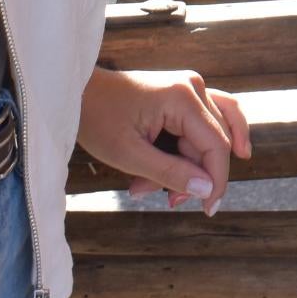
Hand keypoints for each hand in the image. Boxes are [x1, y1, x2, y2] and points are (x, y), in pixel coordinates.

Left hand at [79, 65, 250, 214]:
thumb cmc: (98, 119)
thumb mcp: (129, 155)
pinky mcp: (183, 94)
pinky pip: (206, 122)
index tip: (208, 211)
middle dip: (194, 175)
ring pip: (212, 134)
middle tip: (165, 200)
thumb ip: (170, 173)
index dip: (216, 181)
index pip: (216, 145)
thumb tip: (206, 190)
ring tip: (159, 186)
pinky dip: (200, 148)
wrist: (79, 93)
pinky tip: (213, 163)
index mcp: (182, 97)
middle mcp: (192, 86)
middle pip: (215, 141)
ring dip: (194, 164)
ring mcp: (189, 88)